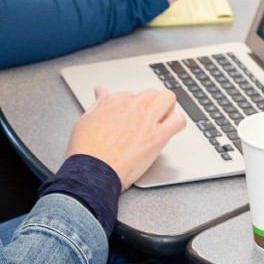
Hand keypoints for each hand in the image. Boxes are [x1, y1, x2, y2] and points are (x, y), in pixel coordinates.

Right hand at [66, 87, 184, 190]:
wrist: (92, 172)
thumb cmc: (86, 150)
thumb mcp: (85, 120)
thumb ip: (97, 104)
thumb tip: (101, 92)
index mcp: (114, 102)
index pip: (130, 94)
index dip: (130, 105)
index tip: (129, 115)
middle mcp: (132, 108)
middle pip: (150, 93)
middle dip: (150, 102)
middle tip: (147, 115)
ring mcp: (146, 121)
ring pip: (168, 98)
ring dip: (167, 106)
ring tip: (163, 117)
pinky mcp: (157, 138)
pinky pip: (178, 121)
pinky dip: (178, 122)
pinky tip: (171, 127)